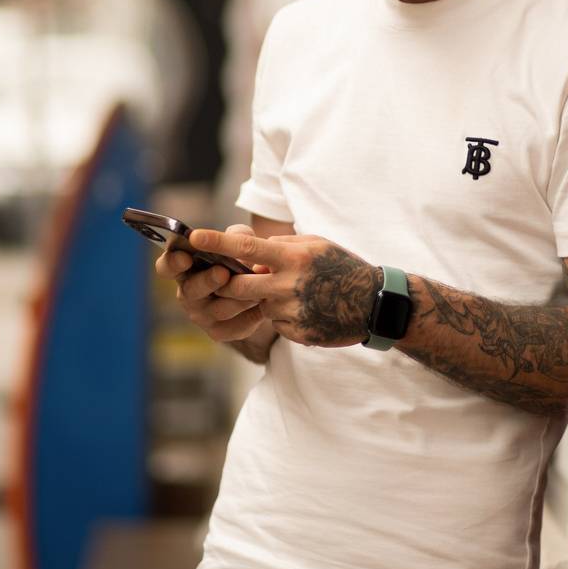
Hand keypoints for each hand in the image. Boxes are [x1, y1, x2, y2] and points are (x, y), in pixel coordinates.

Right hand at [154, 225, 266, 345]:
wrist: (259, 289)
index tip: (184, 257)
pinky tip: (263, 305)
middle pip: (191, 290)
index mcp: (185, 267)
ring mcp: (201, 314)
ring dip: (237, 299)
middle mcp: (188, 292)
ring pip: (218, 310)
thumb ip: (239, 235)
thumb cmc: (241, 259)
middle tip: (223, 272)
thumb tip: (239, 238)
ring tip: (256, 290)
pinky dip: (250, 316)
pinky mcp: (220, 331)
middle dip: (208, 281)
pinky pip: (234, 327)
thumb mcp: (241, 242)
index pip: (167, 266)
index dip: (172, 262)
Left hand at [188, 227, 381, 347]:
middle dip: (227, 283)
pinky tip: (308, 310)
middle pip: (237, 286)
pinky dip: (283, 316)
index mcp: (293, 258)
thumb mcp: (315, 245)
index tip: (193, 236)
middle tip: (228, 279)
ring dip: (266, 300)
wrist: (374, 305)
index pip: (246, 248)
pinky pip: (275, 323)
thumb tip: (252, 252)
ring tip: (298, 295)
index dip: (217, 242)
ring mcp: (290, 311)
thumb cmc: (343, 267)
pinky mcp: (295, 332)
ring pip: (258, 305)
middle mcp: (288, 285)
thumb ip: (281, 247)